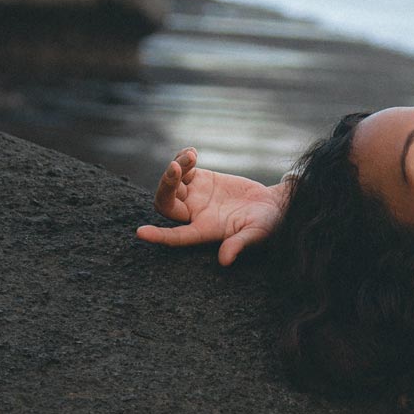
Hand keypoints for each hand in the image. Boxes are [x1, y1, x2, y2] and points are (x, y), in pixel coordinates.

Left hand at [135, 148, 287, 266]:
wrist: (272, 206)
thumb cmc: (268, 225)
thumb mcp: (257, 234)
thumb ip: (239, 244)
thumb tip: (224, 260)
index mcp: (204, 231)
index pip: (176, 236)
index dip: (159, 236)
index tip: (141, 233)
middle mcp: (194, 214)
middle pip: (165, 204)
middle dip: (165, 186)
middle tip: (176, 169)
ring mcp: (194, 195)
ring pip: (171, 183)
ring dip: (175, 167)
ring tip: (192, 157)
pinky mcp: (200, 179)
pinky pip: (181, 167)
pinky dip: (181, 158)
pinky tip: (192, 153)